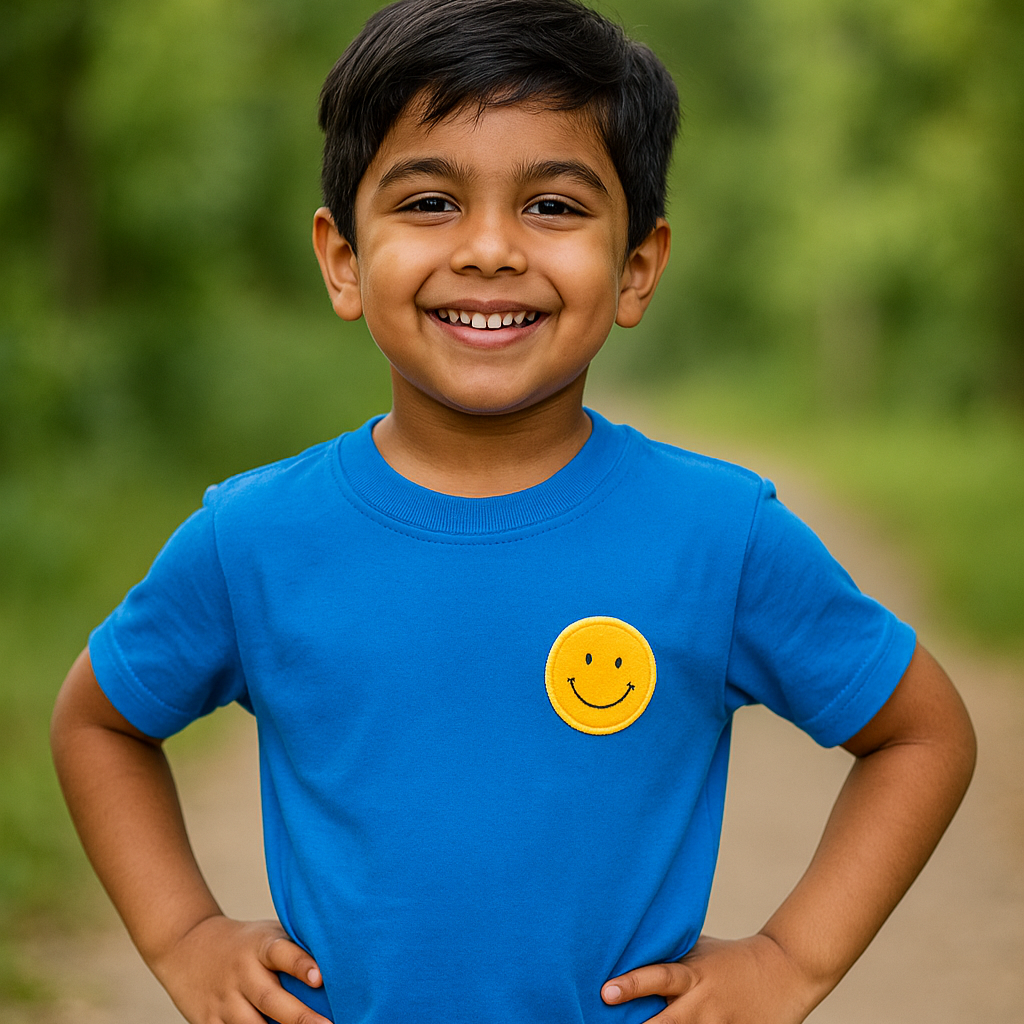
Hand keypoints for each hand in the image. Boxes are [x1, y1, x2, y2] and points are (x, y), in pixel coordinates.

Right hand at [152, 914, 330, 1023]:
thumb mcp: (268, 934)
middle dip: (300, 1017)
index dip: (300, 964)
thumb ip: (296, 948)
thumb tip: (340, 962)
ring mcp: (223, 1000)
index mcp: (260, 946)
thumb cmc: (246, 943)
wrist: (188, 945)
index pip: (281, 952)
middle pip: (270, 998)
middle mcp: (241, 972)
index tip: (320, 977)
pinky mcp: (208, 1021)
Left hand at [601, 934, 820, 1023]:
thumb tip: (628, 946)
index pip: (657, 977)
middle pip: (666, 1022)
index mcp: (693, 975)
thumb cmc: (731, 957)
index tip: (606, 992)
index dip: (632, 985)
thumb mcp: (699, 951)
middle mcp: (704, 1003)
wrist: (786, 968)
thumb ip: (668, 955)